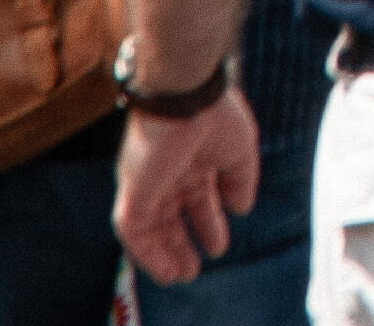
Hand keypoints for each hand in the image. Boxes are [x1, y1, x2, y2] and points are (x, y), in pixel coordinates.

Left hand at [113, 87, 260, 286]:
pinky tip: (165, 270)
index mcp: (192, 157)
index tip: (219, 246)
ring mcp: (147, 182)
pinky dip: (147, 253)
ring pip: (150, 226)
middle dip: (182, 241)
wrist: (186, 97)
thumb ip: (241, 179)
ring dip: (164, 253)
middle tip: (194, 268)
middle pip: (171, 214)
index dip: (208, 222)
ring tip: (181, 276)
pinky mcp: (132, 191)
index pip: (197, 196)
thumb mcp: (239, 151)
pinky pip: (133, 230)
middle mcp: (167, 171)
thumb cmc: (215, 114)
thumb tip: (241, 209)